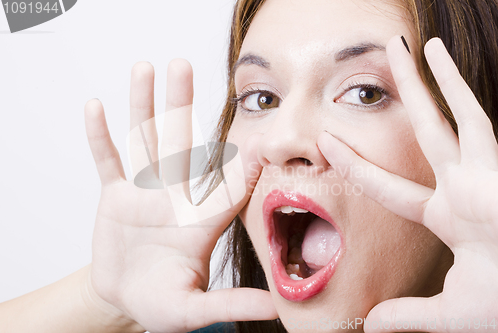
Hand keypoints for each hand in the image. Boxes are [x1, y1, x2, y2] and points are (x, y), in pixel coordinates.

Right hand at [84, 60, 276, 332]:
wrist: (125, 297)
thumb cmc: (162, 302)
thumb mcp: (193, 310)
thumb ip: (230, 304)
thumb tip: (277, 309)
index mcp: (200, 221)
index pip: (224, 186)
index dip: (238, 163)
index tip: (252, 135)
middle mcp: (175, 196)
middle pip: (179, 143)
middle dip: (180, 105)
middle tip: (184, 65)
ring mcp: (143, 192)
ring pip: (144, 140)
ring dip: (143, 105)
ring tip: (144, 68)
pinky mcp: (115, 196)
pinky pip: (107, 161)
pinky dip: (100, 137)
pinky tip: (96, 107)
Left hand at [318, 37, 497, 331]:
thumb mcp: (453, 311)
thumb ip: (411, 314)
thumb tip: (370, 324)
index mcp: (447, 214)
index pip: (388, 186)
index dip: (355, 165)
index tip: (325, 144)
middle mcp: (462, 185)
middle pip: (421, 133)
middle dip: (401, 100)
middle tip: (381, 63)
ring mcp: (483, 172)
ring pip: (447, 116)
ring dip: (429, 78)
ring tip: (411, 43)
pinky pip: (475, 117)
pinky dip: (458, 86)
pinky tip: (438, 54)